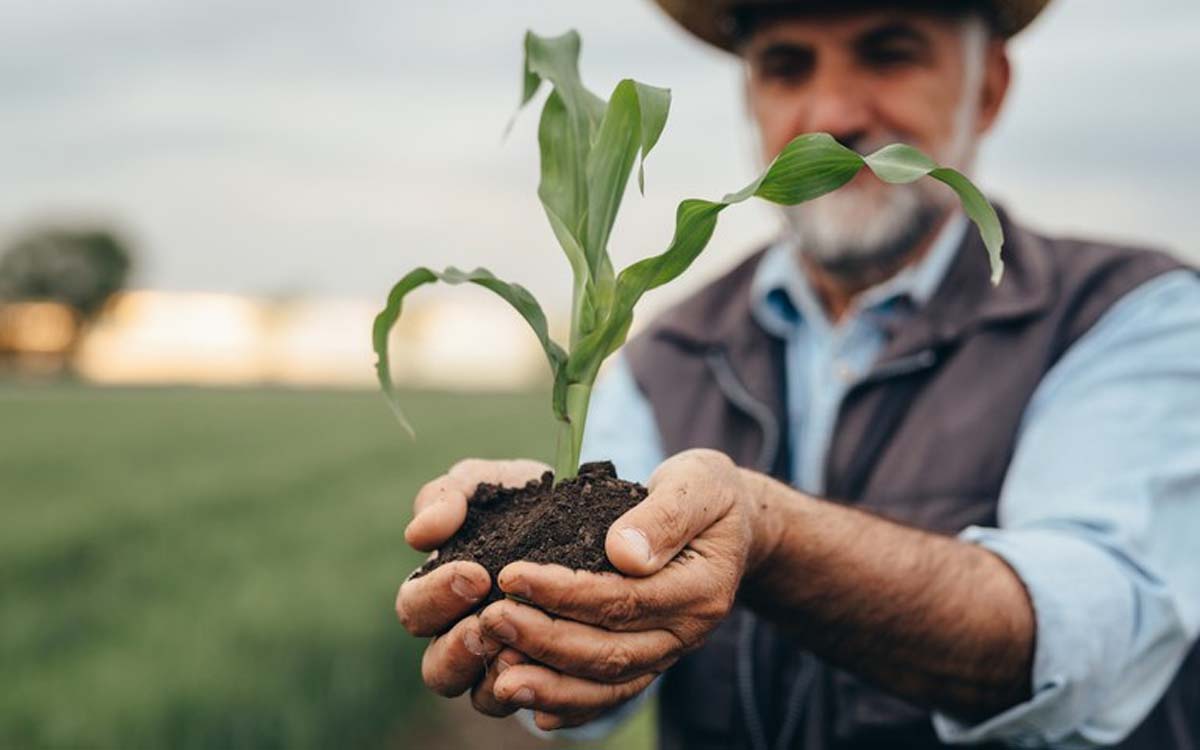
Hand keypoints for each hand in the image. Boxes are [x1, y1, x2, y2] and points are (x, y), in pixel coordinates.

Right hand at [394, 458, 548, 715]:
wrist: (594, 517)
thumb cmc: (524, 500)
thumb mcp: (487, 484)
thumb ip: (447, 496)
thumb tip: (419, 535)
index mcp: (438, 593)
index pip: (414, 610)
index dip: (437, 597)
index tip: (476, 573)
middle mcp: (462, 636)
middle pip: (437, 669)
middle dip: (460, 647)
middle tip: (490, 620)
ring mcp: (502, 664)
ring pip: (481, 697)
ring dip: (496, 677)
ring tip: (521, 650)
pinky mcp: (546, 680)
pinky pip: (536, 704)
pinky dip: (543, 691)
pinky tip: (558, 667)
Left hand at [479, 448, 775, 729]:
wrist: (734, 524)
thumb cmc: (708, 494)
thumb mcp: (700, 483)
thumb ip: (666, 515)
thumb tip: (624, 552)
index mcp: (700, 587)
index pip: (624, 599)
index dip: (564, 592)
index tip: (511, 575)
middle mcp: (686, 631)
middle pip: (610, 650)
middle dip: (545, 640)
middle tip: (490, 620)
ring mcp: (668, 652)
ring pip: (607, 683)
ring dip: (551, 684)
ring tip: (499, 679)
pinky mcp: (650, 661)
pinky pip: (612, 694)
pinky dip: (574, 706)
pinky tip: (534, 708)